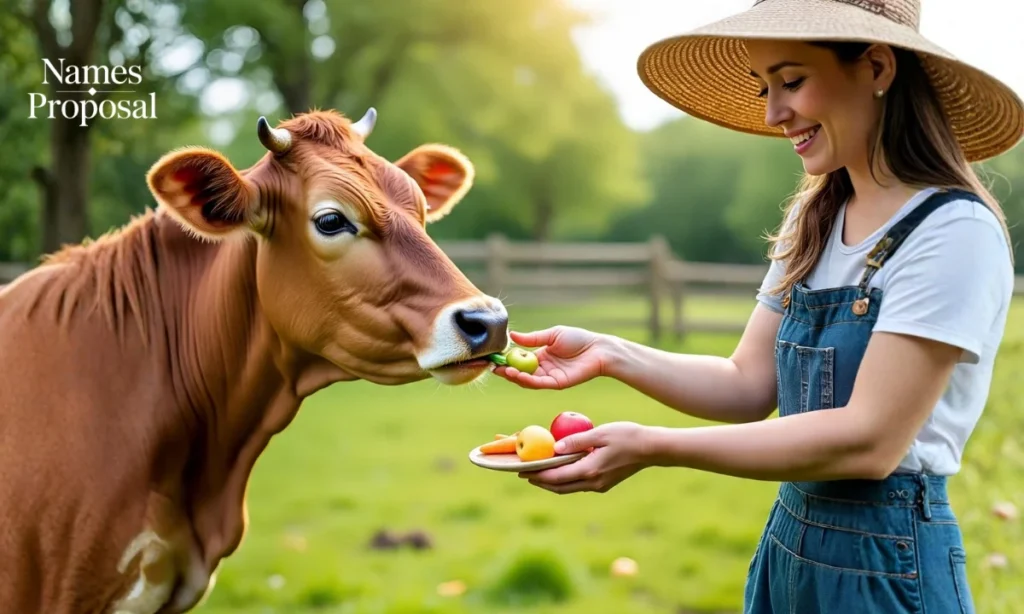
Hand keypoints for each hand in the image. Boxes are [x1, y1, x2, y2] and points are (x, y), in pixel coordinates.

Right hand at [491, 326, 609, 389]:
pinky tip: (519, 375)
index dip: (508, 361)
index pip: (520, 360)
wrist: (597, 348)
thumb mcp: (552, 335)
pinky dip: (528, 380)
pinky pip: (540, 384)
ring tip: (505, 371)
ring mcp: (550, 377)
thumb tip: (512, 335)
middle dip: (507, 371)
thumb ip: (532, 338)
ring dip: (515, 377)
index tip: (496, 358)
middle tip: (495, 368)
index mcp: (541, 356)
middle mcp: (543, 368)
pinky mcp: (557, 383)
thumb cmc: (578, 339)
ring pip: (528, 380)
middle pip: (521, 373)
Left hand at [519, 422, 651, 493]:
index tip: (522, 471)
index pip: (556, 477)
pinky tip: (560, 470)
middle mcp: (593, 482)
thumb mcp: (600, 433)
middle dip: (540, 482)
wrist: (652, 448)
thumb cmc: (627, 436)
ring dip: (552, 482)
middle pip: (559, 487)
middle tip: (525, 474)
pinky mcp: (604, 483)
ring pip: (568, 488)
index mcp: (590, 471)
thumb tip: (554, 448)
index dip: (537, 475)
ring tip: (538, 473)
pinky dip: (565, 479)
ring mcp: (599, 485)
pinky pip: (578, 485)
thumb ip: (577, 441)